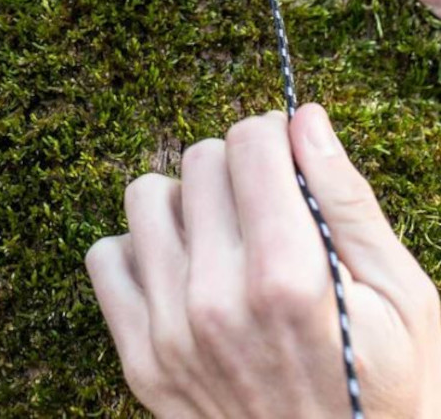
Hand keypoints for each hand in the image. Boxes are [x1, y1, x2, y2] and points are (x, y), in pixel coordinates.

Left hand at [85, 106, 440, 417]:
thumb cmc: (385, 390)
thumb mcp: (402, 295)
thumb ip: (346, 198)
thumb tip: (304, 117)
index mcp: (289, 277)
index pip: (248, 143)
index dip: (273, 134)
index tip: (286, 155)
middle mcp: (216, 300)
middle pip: (198, 161)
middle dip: (236, 165)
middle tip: (265, 203)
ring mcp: (168, 332)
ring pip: (145, 196)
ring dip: (185, 201)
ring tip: (222, 234)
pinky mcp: (138, 358)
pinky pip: (105, 257)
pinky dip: (140, 250)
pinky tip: (182, 270)